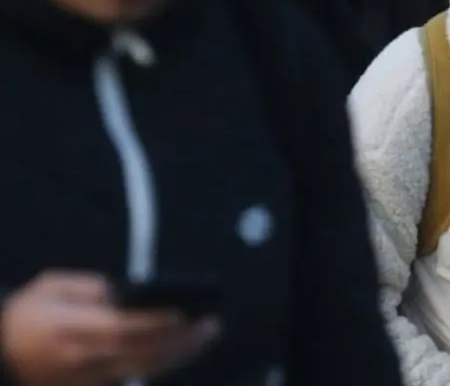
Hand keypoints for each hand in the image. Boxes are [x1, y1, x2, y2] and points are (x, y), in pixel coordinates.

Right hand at [0, 272, 219, 385]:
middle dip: (180, 340)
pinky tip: (182, 353)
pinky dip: (161, 365)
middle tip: (211, 325)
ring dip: (179, 355)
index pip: (123, 327)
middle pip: (141, 351)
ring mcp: (88, 377)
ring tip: (206, 337)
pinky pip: (133, 376)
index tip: (186, 312)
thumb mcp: (52, 286)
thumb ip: (92, 287)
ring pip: (142, 369)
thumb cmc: (27, 314)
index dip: (157, 322)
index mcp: (73, 327)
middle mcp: (84, 357)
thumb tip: (130, 291)